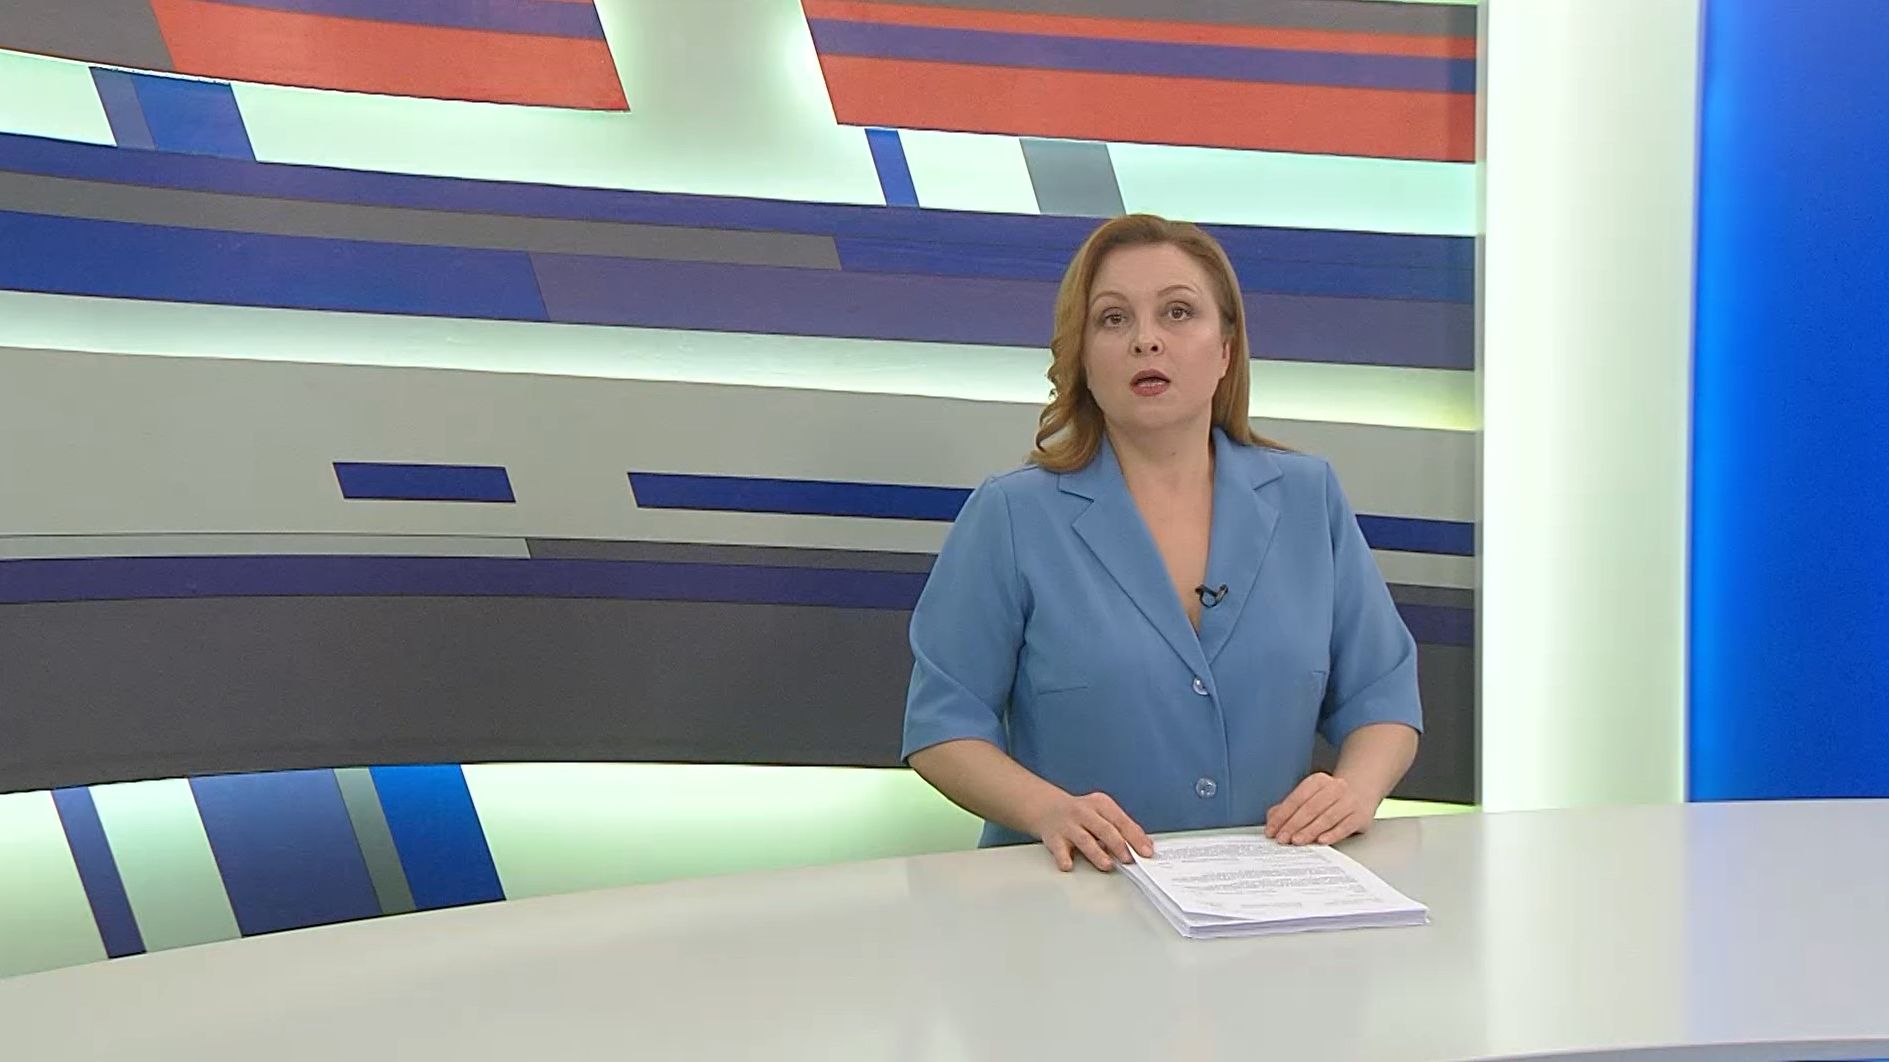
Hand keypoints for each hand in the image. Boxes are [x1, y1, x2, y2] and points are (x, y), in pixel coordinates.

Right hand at [1028, 791, 1154, 871]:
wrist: (1048, 808)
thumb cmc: (1082, 814)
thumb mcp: (1103, 813)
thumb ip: (1122, 827)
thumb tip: (1146, 845)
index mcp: (1101, 804)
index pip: (1121, 821)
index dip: (1135, 837)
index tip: (1147, 851)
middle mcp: (1084, 813)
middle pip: (1104, 829)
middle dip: (1119, 845)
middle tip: (1130, 859)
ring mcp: (1068, 825)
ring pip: (1084, 839)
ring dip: (1097, 853)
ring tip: (1107, 865)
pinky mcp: (1054, 838)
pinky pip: (1059, 849)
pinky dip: (1064, 858)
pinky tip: (1069, 865)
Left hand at [1265, 773, 1377, 845]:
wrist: (1362, 791)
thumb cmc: (1331, 797)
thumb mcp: (1311, 796)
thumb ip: (1290, 807)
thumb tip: (1272, 819)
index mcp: (1318, 781)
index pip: (1296, 798)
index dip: (1282, 815)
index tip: (1272, 829)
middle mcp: (1335, 788)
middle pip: (1310, 808)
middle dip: (1293, 825)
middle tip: (1282, 838)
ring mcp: (1349, 801)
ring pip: (1326, 818)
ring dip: (1309, 831)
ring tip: (1296, 840)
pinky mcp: (1360, 816)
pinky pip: (1345, 826)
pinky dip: (1332, 834)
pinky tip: (1321, 841)